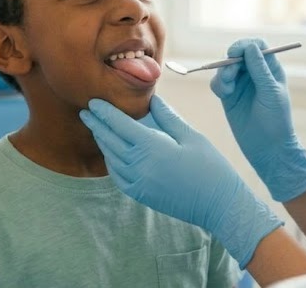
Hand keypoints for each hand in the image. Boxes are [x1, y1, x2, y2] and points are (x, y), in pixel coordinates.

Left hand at [80, 95, 282, 267]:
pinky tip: (111, 152)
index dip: (105, 112)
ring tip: (97, 128)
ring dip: (102, 142)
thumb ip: (168, 117)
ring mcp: (138, 183)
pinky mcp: (141, 195)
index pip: (120, 125)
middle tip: (86, 112)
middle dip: (97, 125)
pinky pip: (118, 175)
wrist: (219, 205)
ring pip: (111, 158)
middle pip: (110, 141)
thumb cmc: (210, 167)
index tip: (93, 101)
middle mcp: (140, 166)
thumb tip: (153, 100)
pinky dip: (111, 161)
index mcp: (152, 147)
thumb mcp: (191, 136)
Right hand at [210, 38, 305, 201]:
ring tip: (228, 90)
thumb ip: (260, 69)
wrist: (267, 148)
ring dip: (223, 74)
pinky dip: (218, 85)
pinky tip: (225, 95)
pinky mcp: (228, 96)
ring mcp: (240, 84)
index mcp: (270, 69)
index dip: (246, 45)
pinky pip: (217, 82)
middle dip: (230, 61)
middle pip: (238, 53)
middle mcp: (254, 73)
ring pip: (224, 67)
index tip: (237, 53)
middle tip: (230, 74)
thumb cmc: (276, 120)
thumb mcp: (271, 92)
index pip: (257, 46)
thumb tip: (250, 47)